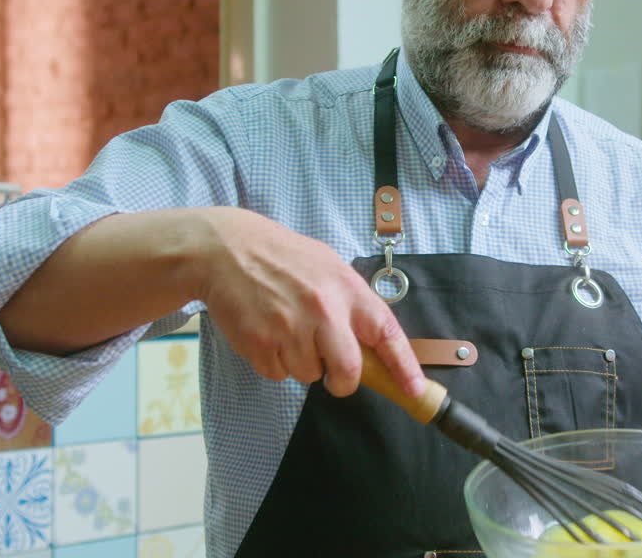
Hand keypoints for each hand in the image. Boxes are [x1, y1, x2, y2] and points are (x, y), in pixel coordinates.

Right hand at [186, 207, 424, 397]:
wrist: (227, 250)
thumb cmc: (284, 258)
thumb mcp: (329, 267)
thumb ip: (351, 304)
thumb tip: (372, 345)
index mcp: (347, 289)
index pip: (386, 332)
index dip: (404, 366)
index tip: (415, 390)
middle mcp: (323, 310)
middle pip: (348, 371)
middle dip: (343, 381)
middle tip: (335, 375)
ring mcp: (290, 329)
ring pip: (309, 375)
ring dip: (302, 363)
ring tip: (287, 329)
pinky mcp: (260, 345)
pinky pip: (278, 374)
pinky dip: (275, 362)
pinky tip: (267, 332)